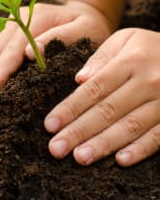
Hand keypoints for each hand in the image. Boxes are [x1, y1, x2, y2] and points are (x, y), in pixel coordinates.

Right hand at [0, 0, 110, 100]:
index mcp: (36, 17)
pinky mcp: (8, 35)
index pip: (13, 48)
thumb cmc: (90, 27)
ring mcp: (10, 26)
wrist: (86, 14)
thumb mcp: (86, 29)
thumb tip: (30, 54)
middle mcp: (17, 19)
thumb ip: (62, 37)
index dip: (0, 71)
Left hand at [44, 28, 159, 166]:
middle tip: (56, 148)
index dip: (71, 108)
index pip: (95, 89)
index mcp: (130, 61)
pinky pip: (158, 136)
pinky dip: (140, 149)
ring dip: (104, 144)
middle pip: (108, 110)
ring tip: (80, 157)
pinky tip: (120, 160)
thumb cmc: (150, 46)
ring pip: (130, 126)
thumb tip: (79, 80)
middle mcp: (147, 82)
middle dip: (79, 130)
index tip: (50, 124)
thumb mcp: (126, 39)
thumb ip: (102, 57)